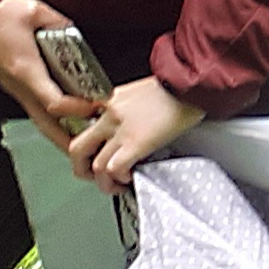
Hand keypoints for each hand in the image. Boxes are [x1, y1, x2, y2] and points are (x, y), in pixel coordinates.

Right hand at [0, 0, 102, 136]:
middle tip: (87, 149)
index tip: (95, 106)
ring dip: (59, 131)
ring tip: (81, 139)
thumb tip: (74, 35)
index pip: (53, 101)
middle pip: (45, 123)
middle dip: (66, 140)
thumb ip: (59, 24)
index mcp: (25, 69)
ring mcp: (14, 87)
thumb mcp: (36, 11)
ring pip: (39, 118)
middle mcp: (19, 84)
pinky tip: (66, 116)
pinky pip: (34, 107)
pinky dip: (52, 116)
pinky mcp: (13, 84)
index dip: (76, 108)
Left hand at [66, 76, 204, 185]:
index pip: (77, 119)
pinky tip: (130, 177)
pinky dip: (120, 178)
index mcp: (110, 99)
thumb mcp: (141, 89)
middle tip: (93, 176)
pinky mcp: (136, 142)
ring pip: (95, 165)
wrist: (191, 83)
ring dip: (104, 182)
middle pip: (77, 148)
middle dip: (82, 168)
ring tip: (116, 185)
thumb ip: (126, 106)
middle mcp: (110, 114)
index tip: (88, 152)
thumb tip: (125, 124)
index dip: (82, 143)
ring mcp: (121, 129)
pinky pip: (115, 168)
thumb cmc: (175, 86)